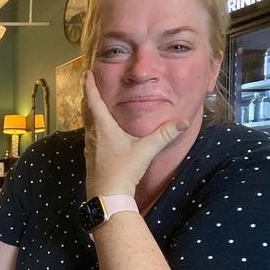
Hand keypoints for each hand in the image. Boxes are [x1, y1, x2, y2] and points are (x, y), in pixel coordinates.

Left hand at [82, 70, 188, 196]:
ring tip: (93, 103)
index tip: (86, 73)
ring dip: (89, 111)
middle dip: (88, 95)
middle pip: (87, 110)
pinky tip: (98, 132)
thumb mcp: (146, 151)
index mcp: (103, 128)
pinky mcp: (90, 157)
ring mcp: (90, 147)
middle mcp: (93, 135)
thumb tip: (183, 122)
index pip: (94, 101)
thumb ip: (164, 135)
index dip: (89, 86)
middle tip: (88, 84)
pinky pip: (89, 135)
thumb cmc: (123, 171)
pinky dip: (92, 126)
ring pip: (86, 123)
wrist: (107, 196)